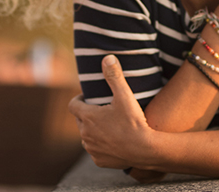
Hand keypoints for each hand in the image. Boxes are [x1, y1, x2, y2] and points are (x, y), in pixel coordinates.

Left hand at [68, 55, 157, 173]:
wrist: (146, 150)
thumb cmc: (134, 122)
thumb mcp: (125, 96)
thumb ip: (114, 76)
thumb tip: (107, 57)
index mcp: (87, 117)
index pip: (73, 105)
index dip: (79, 99)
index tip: (89, 96)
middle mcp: (85, 134)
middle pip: (79, 121)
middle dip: (87, 114)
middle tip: (102, 110)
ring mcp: (91, 149)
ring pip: (87, 137)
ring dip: (93, 131)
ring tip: (108, 125)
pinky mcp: (99, 161)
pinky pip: (95, 151)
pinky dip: (100, 145)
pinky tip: (113, 141)